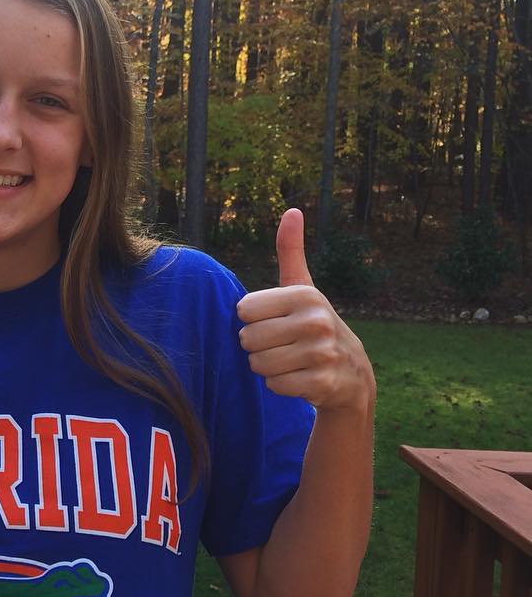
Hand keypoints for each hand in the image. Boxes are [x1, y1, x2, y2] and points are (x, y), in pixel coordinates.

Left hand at [235, 209, 374, 413]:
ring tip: (288, 361)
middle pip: (248, 339)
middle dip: (257, 347)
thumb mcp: (303, 287)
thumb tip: (292, 210)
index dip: (252, 320)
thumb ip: (290, 251)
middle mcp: (316, 321)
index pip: (244, 310)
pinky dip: (280, 386)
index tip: (272, 321)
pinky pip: (274, 385)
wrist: (352, 374)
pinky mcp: (322, 383)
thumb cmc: (313, 325)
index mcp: (305, 295)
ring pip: (258, 365)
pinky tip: (298, 378)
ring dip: (267, 367)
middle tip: (279, 345)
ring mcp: (322, 353)